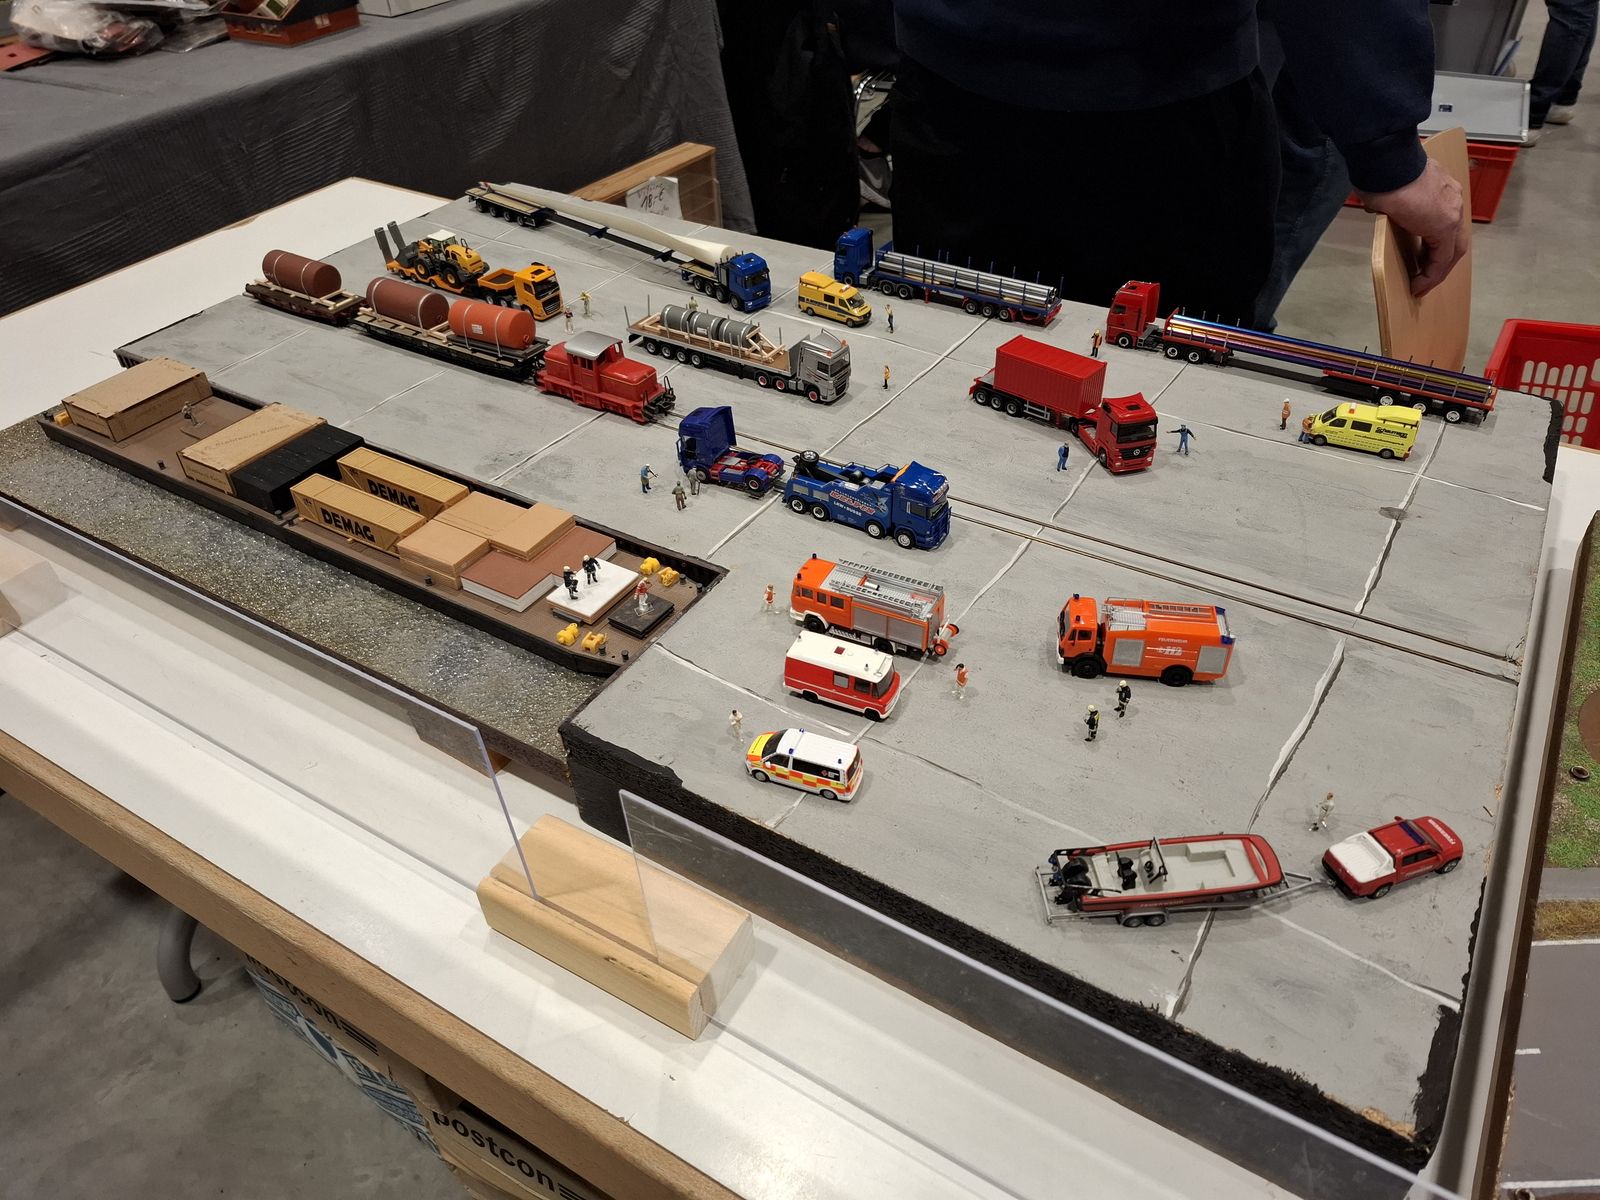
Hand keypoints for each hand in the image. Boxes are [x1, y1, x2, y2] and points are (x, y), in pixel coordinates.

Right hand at [1359, 159, 1468, 296]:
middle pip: (1455, 240)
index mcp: (1442, 189)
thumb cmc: (1384, 172)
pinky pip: (1442, 258)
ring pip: (1452, 251)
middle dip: (1441, 262)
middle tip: (1425, 277)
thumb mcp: (1392, 187)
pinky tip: (1419, 284)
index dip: (1436, 244)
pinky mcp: (1444, 226)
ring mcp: (1452, 213)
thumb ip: (1394, 198)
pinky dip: (1432, 274)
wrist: (1388, 164)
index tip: (1422, 259)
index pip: (1447, 223)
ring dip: (1437, 272)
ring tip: (1421, 285)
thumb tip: (1380, 205)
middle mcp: (1454, 200)